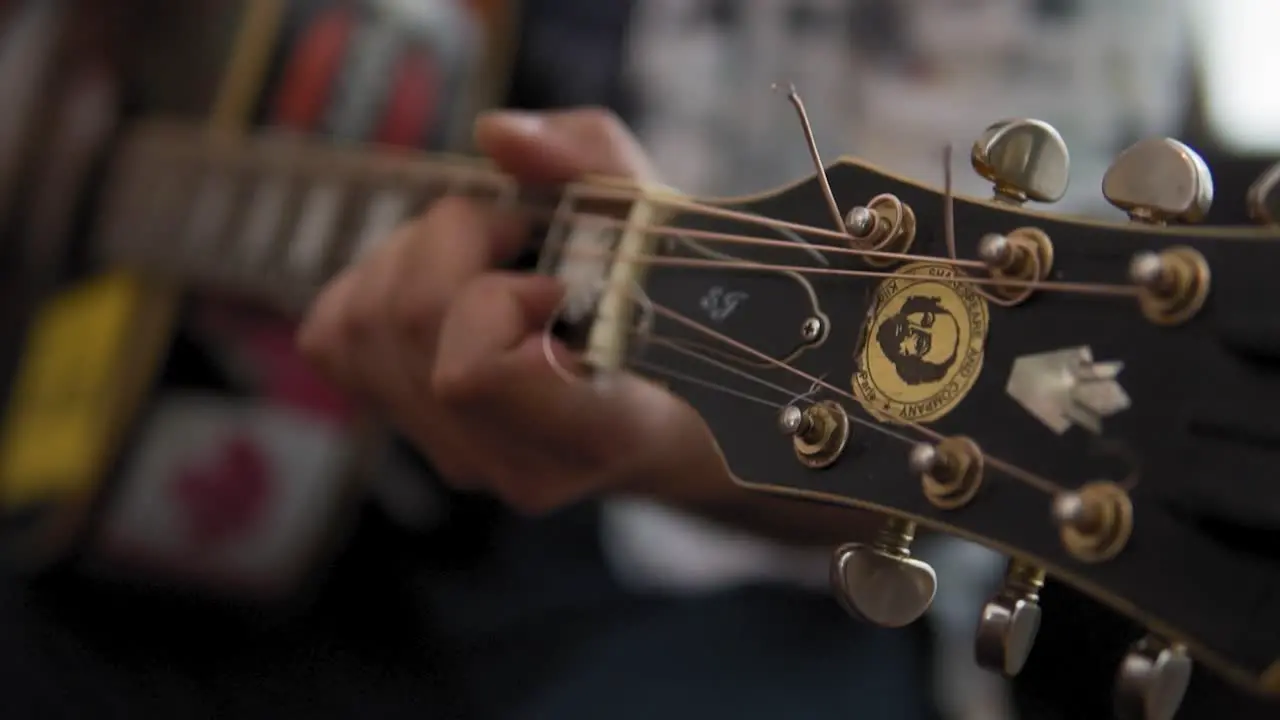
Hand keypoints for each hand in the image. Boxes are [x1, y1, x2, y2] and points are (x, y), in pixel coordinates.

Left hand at [297, 108, 721, 514]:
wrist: (684, 410)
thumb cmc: (686, 315)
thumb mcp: (668, 221)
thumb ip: (594, 163)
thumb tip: (494, 134)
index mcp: (601, 430)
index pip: (472, 375)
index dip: (494, 299)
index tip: (558, 279)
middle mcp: (520, 463)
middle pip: (403, 323)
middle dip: (453, 236)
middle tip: (520, 232)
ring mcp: (465, 460)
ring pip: (358, 325)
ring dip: (413, 253)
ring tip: (486, 255)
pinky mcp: (419, 436)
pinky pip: (333, 344)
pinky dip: (370, 287)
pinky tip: (438, 284)